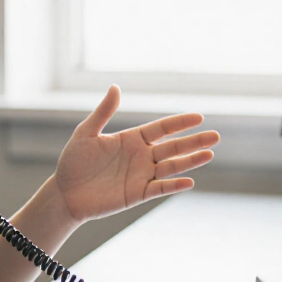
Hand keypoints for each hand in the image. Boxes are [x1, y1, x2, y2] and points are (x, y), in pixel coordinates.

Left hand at [52, 85, 218, 223]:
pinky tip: (189, 181)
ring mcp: (142, 176)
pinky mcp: (138, 194)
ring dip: (190, 161)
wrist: (65, 193)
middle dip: (194, 141)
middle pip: (173, 147)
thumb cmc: (73, 162)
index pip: (162, 128)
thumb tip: (115, 87)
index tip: (199, 117)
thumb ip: (103, 112)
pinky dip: (174, 186)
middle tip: (216, 136)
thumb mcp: (86, 133)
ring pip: (171, 167)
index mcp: (132, 139)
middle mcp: (141, 156)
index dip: (180, 123)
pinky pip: (159, 189)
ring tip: (209, 154)